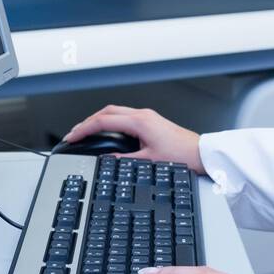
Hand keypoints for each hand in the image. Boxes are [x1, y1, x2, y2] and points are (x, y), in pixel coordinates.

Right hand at [63, 105, 202, 171]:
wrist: (201, 153)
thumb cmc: (181, 156)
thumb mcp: (148, 162)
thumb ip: (125, 160)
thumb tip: (107, 160)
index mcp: (140, 122)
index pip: (104, 121)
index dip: (85, 128)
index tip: (73, 136)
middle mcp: (143, 115)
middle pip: (107, 111)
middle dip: (88, 121)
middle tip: (75, 133)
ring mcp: (147, 116)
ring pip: (116, 112)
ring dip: (99, 120)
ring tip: (87, 132)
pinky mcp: (151, 121)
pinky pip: (125, 116)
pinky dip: (111, 122)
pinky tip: (107, 132)